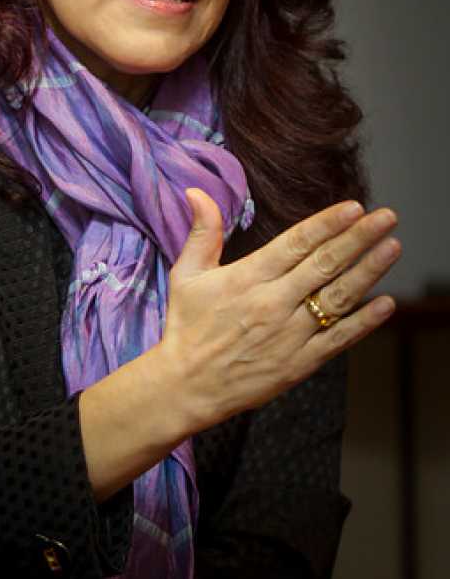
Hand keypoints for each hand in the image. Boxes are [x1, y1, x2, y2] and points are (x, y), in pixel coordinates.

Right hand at [161, 189, 399, 432]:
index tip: (354, 207)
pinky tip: (385, 304)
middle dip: (358, 238)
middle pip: (324, 264)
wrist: (186, 387)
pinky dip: (364, 322)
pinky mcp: (299, 364)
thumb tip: (198, 191)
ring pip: (337, 298)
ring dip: (368, 272)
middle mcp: (273, 303)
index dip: (328, 224)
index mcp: (248, 278)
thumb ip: (202, 231)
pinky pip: (338, 339)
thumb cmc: (186, 327)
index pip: (296, 243)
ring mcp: (290, 335)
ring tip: (392, 248)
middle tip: (387, 217)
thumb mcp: (186, 274)